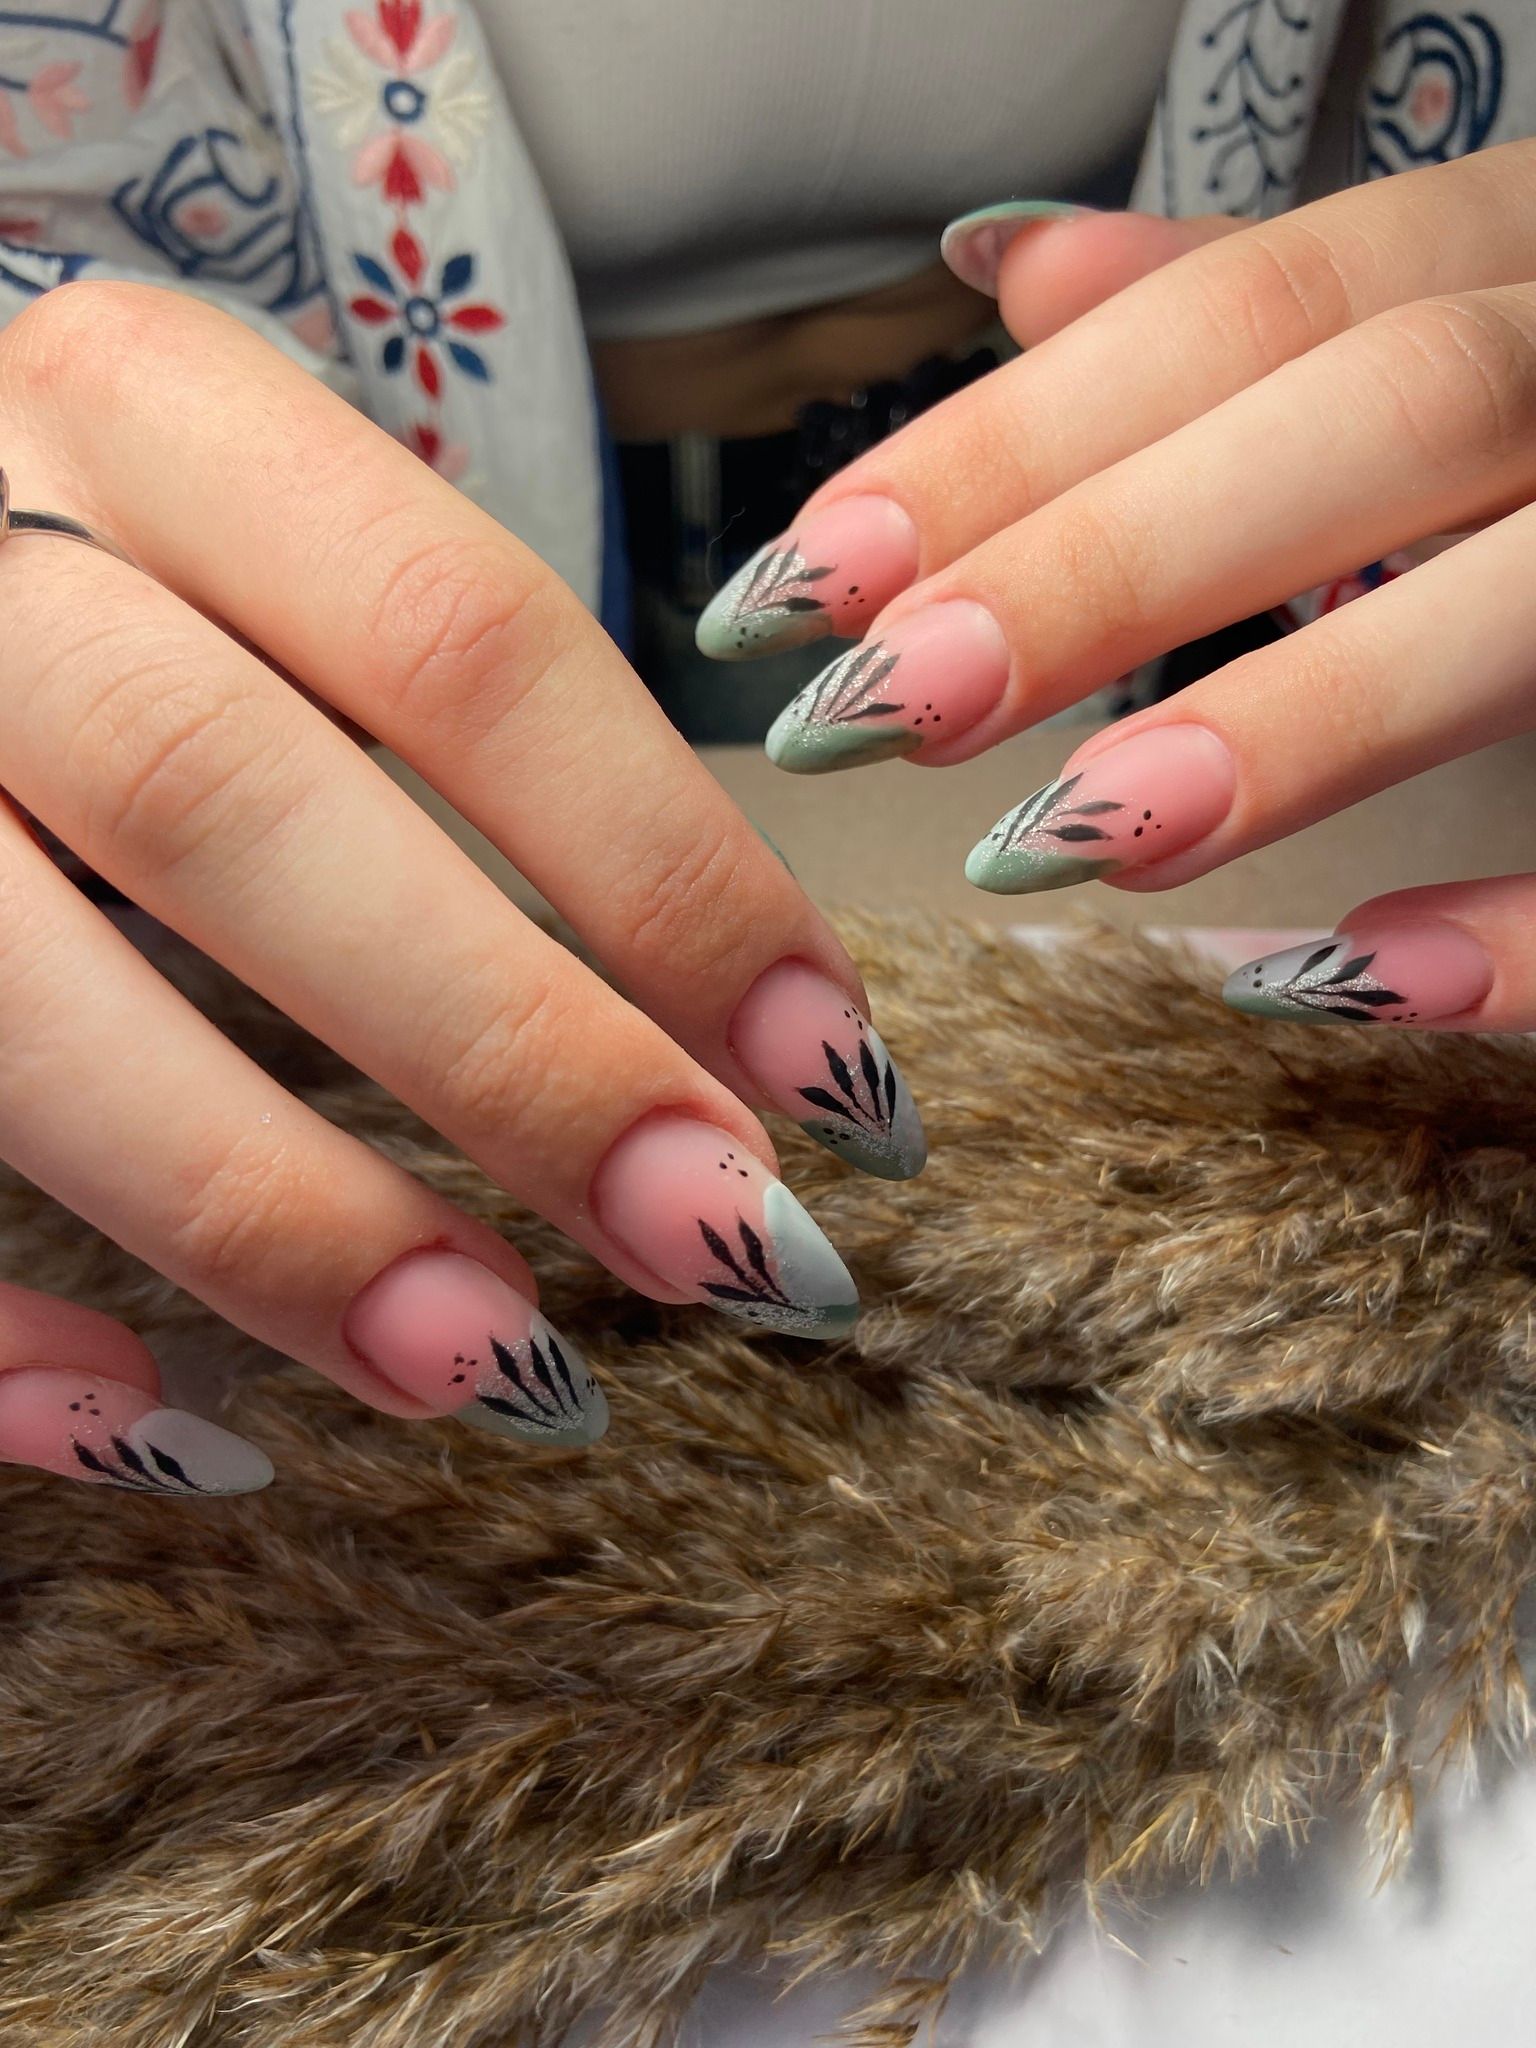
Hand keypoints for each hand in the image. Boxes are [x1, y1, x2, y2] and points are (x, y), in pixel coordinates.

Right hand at [0, 284, 926, 1497]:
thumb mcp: (285, 566)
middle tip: (722, 1246)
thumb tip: (736, 1046)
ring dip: (274, 1215)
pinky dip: (2, 1337)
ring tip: (507, 1377)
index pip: (462, 635)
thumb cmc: (126, 581)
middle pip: (236, 810)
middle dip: (505, 1051)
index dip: (670, 872)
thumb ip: (459, 742)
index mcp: (148, 412)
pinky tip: (180, 1444)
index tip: (835, 1079)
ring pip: (17, 1002)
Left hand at [698, 142, 1535, 1034]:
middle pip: (1387, 413)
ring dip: (1309, 713)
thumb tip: (1020, 270)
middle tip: (872, 709)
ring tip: (1067, 840)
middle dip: (1111, 559)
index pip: (1251, 309)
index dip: (1016, 441)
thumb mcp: (1470, 311)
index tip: (804, 583)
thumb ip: (1265, 315)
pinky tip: (1337, 970)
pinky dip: (1532, 922)